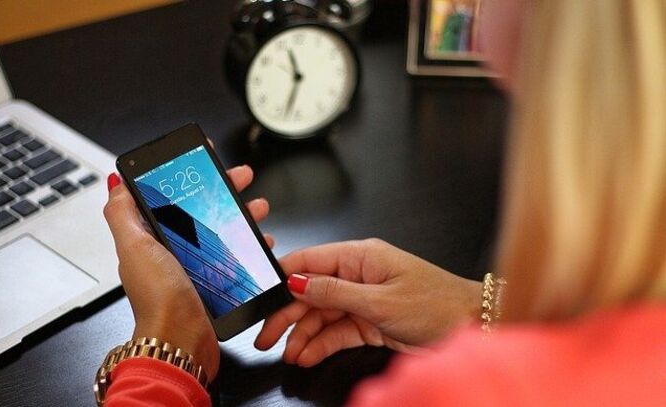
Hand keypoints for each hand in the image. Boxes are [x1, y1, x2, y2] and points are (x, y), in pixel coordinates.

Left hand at [103, 165, 272, 381]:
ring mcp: (196, 266)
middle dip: (223, 189)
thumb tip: (115, 182)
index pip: (171, 196)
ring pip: (222, 229)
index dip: (188, 176)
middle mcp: (174, 250)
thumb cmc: (159, 299)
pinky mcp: (215, 281)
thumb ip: (122, 213)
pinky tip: (261, 241)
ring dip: (242, 214)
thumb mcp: (135, 247)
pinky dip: (249, 244)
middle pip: (201, 209)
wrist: (182, 341)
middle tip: (241, 177)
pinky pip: (236, 254)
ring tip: (258, 208)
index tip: (205, 159)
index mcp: (152, 237)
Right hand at [255, 239, 481, 366]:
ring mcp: (363, 298)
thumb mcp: (380, 301)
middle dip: (288, 314)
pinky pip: (338, 330)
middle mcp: (359, 274)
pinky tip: (307, 354)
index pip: (310, 261)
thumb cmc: (436, 304)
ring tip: (288, 352)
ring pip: (322, 314)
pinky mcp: (370, 320)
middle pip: (311, 292)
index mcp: (361, 256)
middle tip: (267, 336)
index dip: (282, 277)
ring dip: (303, 334)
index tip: (259, 295)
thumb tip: (297, 283)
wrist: (472, 326)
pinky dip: (322, 343)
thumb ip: (335, 293)